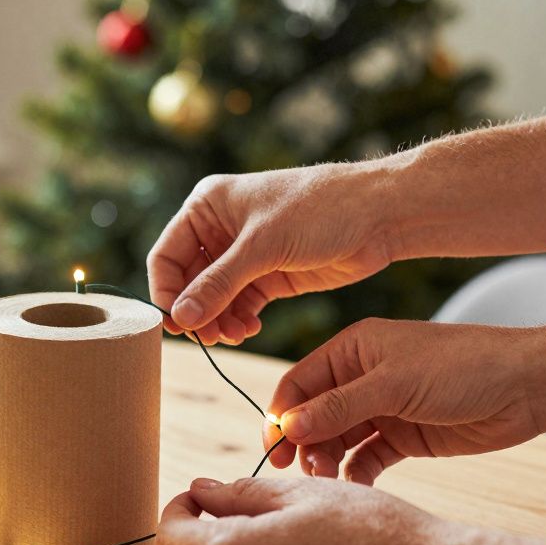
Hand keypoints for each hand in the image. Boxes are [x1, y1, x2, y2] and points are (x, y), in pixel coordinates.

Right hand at [146, 164, 395, 344]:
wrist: (380, 215)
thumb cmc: (320, 210)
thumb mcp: (263, 246)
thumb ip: (219, 284)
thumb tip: (181, 318)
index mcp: (208, 206)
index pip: (167, 256)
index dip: (166, 292)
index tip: (176, 324)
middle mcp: (220, 229)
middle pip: (188, 282)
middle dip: (197, 311)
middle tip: (208, 338)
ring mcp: (244, 254)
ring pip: (214, 299)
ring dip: (218, 321)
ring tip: (234, 337)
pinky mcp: (268, 275)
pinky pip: (239, 305)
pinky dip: (238, 321)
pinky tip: (249, 330)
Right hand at [264, 318, 542, 484]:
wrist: (527, 387)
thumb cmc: (462, 368)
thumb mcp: (394, 384)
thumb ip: (338, 407)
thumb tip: (286, 427)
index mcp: (353, 350)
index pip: (299, 383)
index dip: (281, 415)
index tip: (274, 447)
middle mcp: (361, 378)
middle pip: (313, 415)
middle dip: (301, 442)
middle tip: (298, 472)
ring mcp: (381, 409)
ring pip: (336, 439)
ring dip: (326, 460)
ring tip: (327, 480)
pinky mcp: (402, 437)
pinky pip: (364, 458)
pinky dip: (354, 473)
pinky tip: (353, 488)